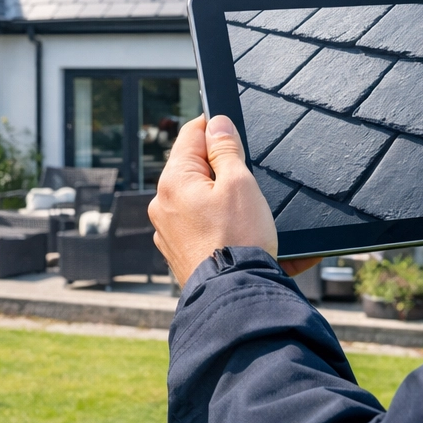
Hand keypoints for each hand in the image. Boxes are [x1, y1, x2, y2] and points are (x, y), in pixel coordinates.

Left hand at [149, 114, 278, 285]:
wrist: (234, 299)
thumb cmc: (237, 241)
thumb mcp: (239, 183)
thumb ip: (226, 148)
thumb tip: (216, 123)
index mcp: (173, 181)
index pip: (190, 134)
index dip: (215, 128)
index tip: (235, 130)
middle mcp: (164, 205)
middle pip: (197, 169)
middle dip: (227, 170)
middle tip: (252, 181)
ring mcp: (170, 233)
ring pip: (204, 201)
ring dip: (231, 202)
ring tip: (258, 216)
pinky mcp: (183, 254)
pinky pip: (208, 230)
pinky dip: (229, 229)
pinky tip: (254, 239)